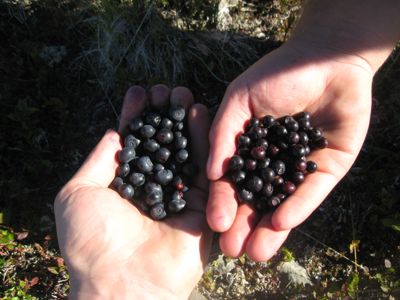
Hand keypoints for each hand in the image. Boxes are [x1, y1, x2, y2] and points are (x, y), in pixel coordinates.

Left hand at [54, 85, 211, 298]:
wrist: (123, 285)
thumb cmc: (92, 242)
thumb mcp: (78, 194)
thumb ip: (98, 161)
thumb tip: (115, 133)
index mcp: (125, 186)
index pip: (134, 143)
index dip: (136, 116)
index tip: (139, 92)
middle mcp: (154, 188)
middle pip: (163, 144)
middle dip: (164, 115)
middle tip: (167, 89)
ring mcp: (180, 197)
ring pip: (187, 152)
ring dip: (186, 121)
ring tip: (183, 93)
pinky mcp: (204, 207)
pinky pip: (206, 170)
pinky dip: (205, 142)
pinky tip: (201, 114)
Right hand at [206, 42, 372, 260]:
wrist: (326, 58)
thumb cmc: (277, 74)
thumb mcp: (239, 99)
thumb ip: (223, 134)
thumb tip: (209, 174)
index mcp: (248, 150)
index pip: (233, 182)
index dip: (222, 203)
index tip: (214, 224)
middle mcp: (272, 163)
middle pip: (256, 200)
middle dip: (243, 224)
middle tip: (232, 250)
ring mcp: (299, 167)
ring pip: (282, 203)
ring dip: (269, 229)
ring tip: (256, 253)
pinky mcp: (327, 168)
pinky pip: (311, 192)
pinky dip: (297, 206)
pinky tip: (281, 224)